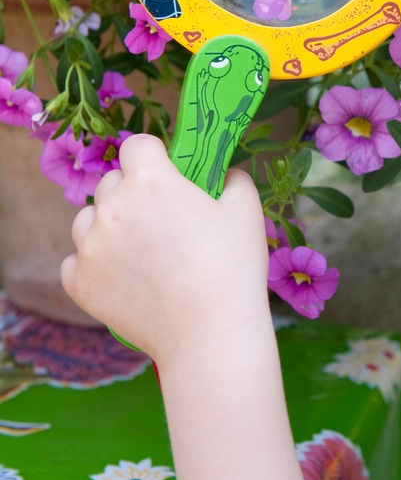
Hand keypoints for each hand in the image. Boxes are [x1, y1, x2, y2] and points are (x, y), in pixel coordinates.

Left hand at [60, 134, 270, 364]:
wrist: (210, 333)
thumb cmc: (232, 269)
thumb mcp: (246, 211)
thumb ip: (233, 180)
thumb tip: (226, 173)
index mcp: (151, 181)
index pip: (137, 146)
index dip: (153, 157)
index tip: (166, 174)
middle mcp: (113, 207)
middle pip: (111, 182)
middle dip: (131, 192)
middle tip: (160, 220)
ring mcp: (91, 246)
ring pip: (88, 219)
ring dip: (107, 225)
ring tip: (138, 250)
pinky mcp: (80, 283)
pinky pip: (75, 260)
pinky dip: (93, 264)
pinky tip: (122, 275)